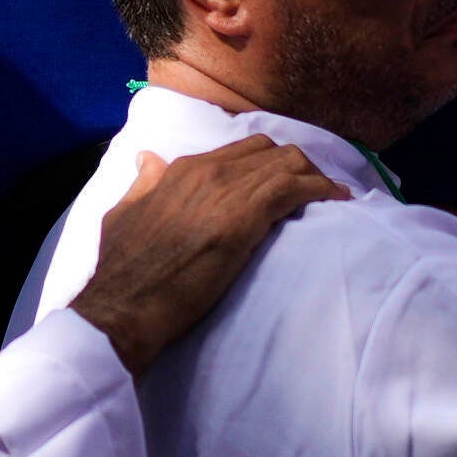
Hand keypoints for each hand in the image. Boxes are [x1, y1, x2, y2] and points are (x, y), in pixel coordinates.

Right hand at [70, 137, 338, 374]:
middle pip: (270, 152)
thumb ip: (142, 184)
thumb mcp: (123, 213)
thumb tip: (149, 159)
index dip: (270, 162)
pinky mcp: (242, 219)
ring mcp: (225, 193)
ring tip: (333, 194)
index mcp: (181, 170)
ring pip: (287, 164)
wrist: (121, 306)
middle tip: (316, 189)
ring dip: (315, 177)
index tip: (289, 178)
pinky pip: (293, 189)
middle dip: (299, 166)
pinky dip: (320, 189)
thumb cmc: (120, 271)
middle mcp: (206, 172)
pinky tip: (337, 199)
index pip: (241, 150)